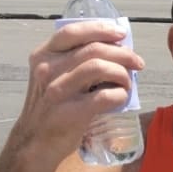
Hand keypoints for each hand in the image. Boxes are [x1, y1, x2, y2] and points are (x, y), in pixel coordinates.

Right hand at [19, 21, 144, 157]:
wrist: (34, 142)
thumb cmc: (52, 106)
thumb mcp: (54, 76)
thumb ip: (75, 60)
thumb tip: (116, 48)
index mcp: (43, 55)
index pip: (73, 32)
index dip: (101, 29)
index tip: (121, 34)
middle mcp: (47, 69)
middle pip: (94, 49)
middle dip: (123, 53)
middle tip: (138, 63)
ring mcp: (57, 91)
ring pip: (100, 68)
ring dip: (123, 73)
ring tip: (127, 83)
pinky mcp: (69, 113)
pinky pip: (105, 96)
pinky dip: (120, 95)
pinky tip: (121, 98)